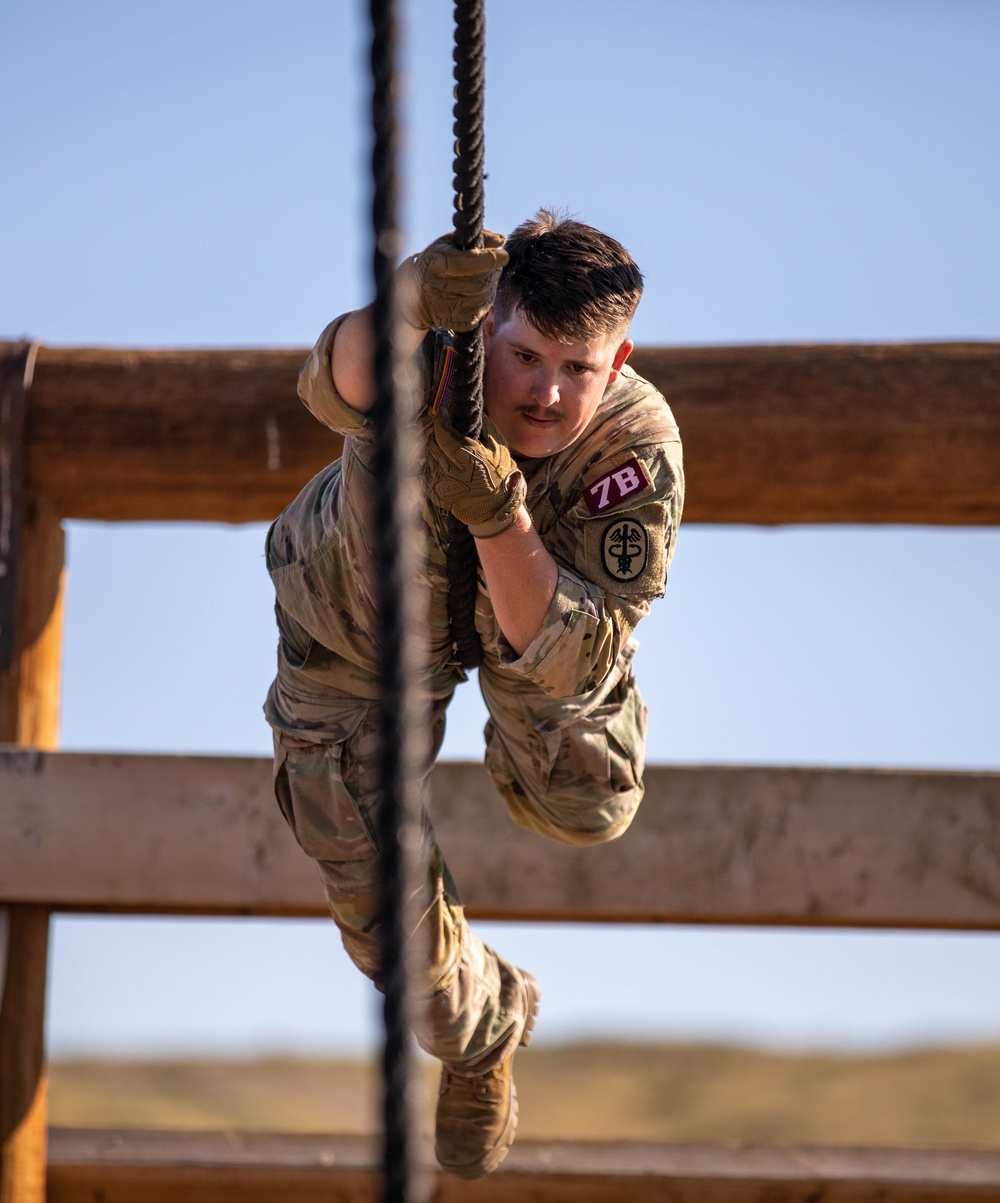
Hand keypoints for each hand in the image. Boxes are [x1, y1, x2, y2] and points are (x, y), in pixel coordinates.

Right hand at [397, 231, 507, 331]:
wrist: (414, 293)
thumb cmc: (436, 262)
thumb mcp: (449, 243)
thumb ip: (477, 239)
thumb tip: (502, 240)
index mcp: (437, 264)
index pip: (471, 262)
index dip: (491, 259)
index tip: (504, 255)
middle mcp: (439, 287)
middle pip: (480, 282)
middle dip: (494, 273)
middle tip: (496, 267)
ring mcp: (446, 307)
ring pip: (483, 299)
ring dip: (491, 288)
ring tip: (487, 279)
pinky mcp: (452, 322)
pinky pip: (479, 313)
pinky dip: (484, 303)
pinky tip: (479, 295)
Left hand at [426, 416, 526, 537]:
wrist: (494, 511)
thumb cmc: (500, 478)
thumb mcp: (500, 451)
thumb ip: (487, 429)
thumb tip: (476, 412)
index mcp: (470, 460)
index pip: (444, 434)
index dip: (441, 422)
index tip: (442, 414)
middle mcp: (452, 473)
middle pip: (433, 443)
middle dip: (439, 435)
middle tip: (446, 432)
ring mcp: (442, 484)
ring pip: (430, 456)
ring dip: (437, 450)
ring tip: (450, 453)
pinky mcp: (435, 493)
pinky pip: (429, 470)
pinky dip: (436, 465)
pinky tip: (449, 468)